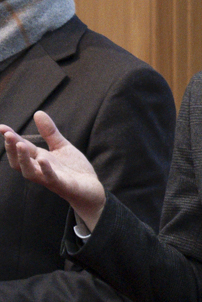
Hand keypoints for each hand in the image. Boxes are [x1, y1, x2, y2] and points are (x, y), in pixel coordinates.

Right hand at [1, 110, 106, 228]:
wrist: (92, 189)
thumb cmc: (74, 169)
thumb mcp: (62, 146)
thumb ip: (50, 132)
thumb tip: (38, 112)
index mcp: (38, 158)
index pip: (21, 147)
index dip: (11, 137)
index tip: (1, 127)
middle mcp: (40, 169)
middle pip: (18, 161)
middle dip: (11, 148)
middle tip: (7, 134)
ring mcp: (49, 178)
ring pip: (29, 171)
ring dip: (23, 159)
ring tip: (20, 145)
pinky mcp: (62, 185)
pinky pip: (50, 178)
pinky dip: (45, 169)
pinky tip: (42, 159)